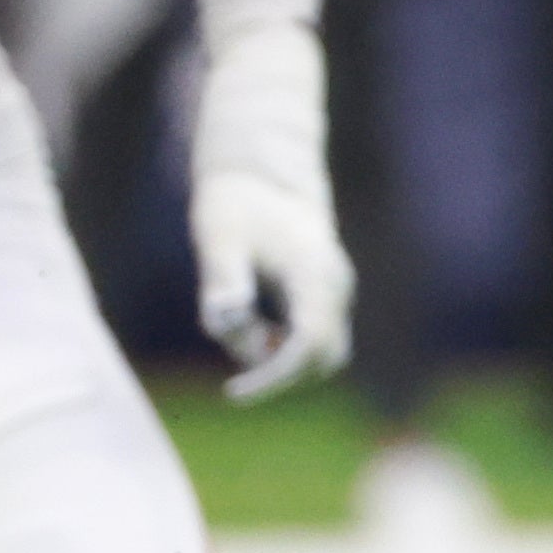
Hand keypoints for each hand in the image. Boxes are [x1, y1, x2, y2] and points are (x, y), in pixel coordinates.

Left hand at [189, 21, 352, 403]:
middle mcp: (334, 284)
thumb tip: (226, 322)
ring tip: (233, 312)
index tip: (234, 391)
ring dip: (274, 353)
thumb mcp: (218, 236)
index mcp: (314, 272)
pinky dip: (276, 340)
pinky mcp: (322, 291)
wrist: (259, 160)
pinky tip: (246, 312)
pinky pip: (306, 334)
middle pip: (321, 358)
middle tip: (230, 351)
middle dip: (276, 369)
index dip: (275, 377)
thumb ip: (223, 279)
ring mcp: (333, 289)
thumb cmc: (235, 197)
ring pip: (314, 348)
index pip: (308, 345)